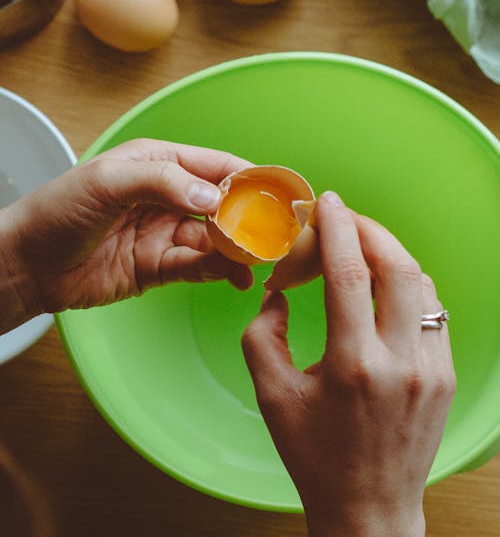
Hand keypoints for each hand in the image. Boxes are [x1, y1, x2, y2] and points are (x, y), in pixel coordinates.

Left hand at [0, 139, 252, 332]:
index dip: (248, 177)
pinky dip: (218, 271)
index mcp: (157, 163)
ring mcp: (164, 232)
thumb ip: (162, 182)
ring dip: (237, 249)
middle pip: (221, 205)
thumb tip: (212, 197)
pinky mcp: (159, 266)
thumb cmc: (57, 211)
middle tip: (275, 235)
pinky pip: (197, 266)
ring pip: (214, 239)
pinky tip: (233, 277)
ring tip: (257, 262)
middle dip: (249, 218)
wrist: (27, 265)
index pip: (214, 165)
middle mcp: (166, 196)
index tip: (277, 193)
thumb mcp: (107, 183)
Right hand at [242, 192, 455, 536]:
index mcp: (352, 366)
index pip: (348, 274)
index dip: (337, 229)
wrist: (370, 507)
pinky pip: (432, 310)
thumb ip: (263, 334)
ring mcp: (430, 369)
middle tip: (344, 217)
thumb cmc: (315, 456)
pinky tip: (384, 286)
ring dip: (390, 255)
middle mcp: (400, 363)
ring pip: (421, 283)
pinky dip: (408, 285)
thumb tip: (278, 293)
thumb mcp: (272, 396)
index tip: (327, 202)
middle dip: (369, 229)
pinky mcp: (444, 376)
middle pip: (397, 266)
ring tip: (360, 249)